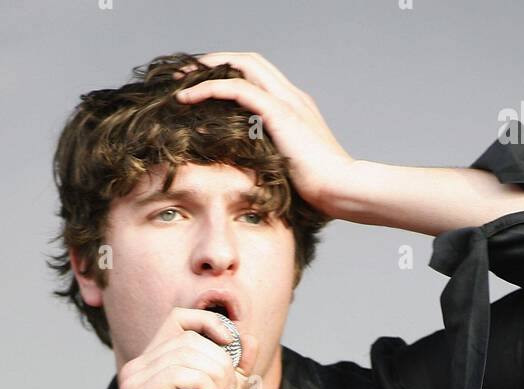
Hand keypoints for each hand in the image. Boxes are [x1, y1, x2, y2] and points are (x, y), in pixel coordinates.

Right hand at [117, 306, 258, 388]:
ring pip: (185, 352)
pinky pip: (177, 372)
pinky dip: (204, 382)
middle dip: (220, 359)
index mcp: (154, 362)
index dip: (209, 322)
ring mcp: (134, 380)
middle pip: (188, 337)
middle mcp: (139, 366)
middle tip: (228, 388)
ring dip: (215, 373)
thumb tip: (250, 340)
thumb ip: (234, 370)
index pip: (179, 318)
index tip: (231, 342)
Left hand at [174, 51, 354, 217]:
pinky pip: (237, 88)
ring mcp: (287, 101)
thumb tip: (253, 180)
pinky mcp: (279, 112)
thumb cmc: (322, 192)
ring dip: (208, 68)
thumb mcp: (290, 172)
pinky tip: (187, 97)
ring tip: (180, 80)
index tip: (204, 87)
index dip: (230, 75)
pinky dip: (209, 88)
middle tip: (186, 75)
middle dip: (215, 62)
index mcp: (295, 108)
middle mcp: (291, 96)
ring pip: (241, 65)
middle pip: (248, 61)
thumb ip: (273, 164)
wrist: (343, 190)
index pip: (258, 76)